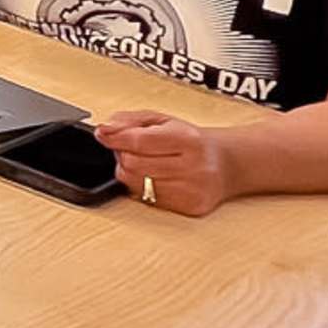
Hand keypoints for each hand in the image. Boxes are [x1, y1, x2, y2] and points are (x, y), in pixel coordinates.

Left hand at [94, 110, 232, 215]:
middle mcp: (195, 167)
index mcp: (189, 140)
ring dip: (130, 171)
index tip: (102, 134)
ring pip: (136, 184)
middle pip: (134, 164)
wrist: (225, 163)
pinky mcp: (190, 207)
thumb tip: (105, 129)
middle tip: (129, 148)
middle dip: (123, 154)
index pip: (140, 142)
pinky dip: (141, 187)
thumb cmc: (191, 141)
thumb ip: (130, 121)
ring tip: (143, 161)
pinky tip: (154, 177)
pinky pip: (148, 199)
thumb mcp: (162, 120)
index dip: (115, 138)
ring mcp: (193, 190)